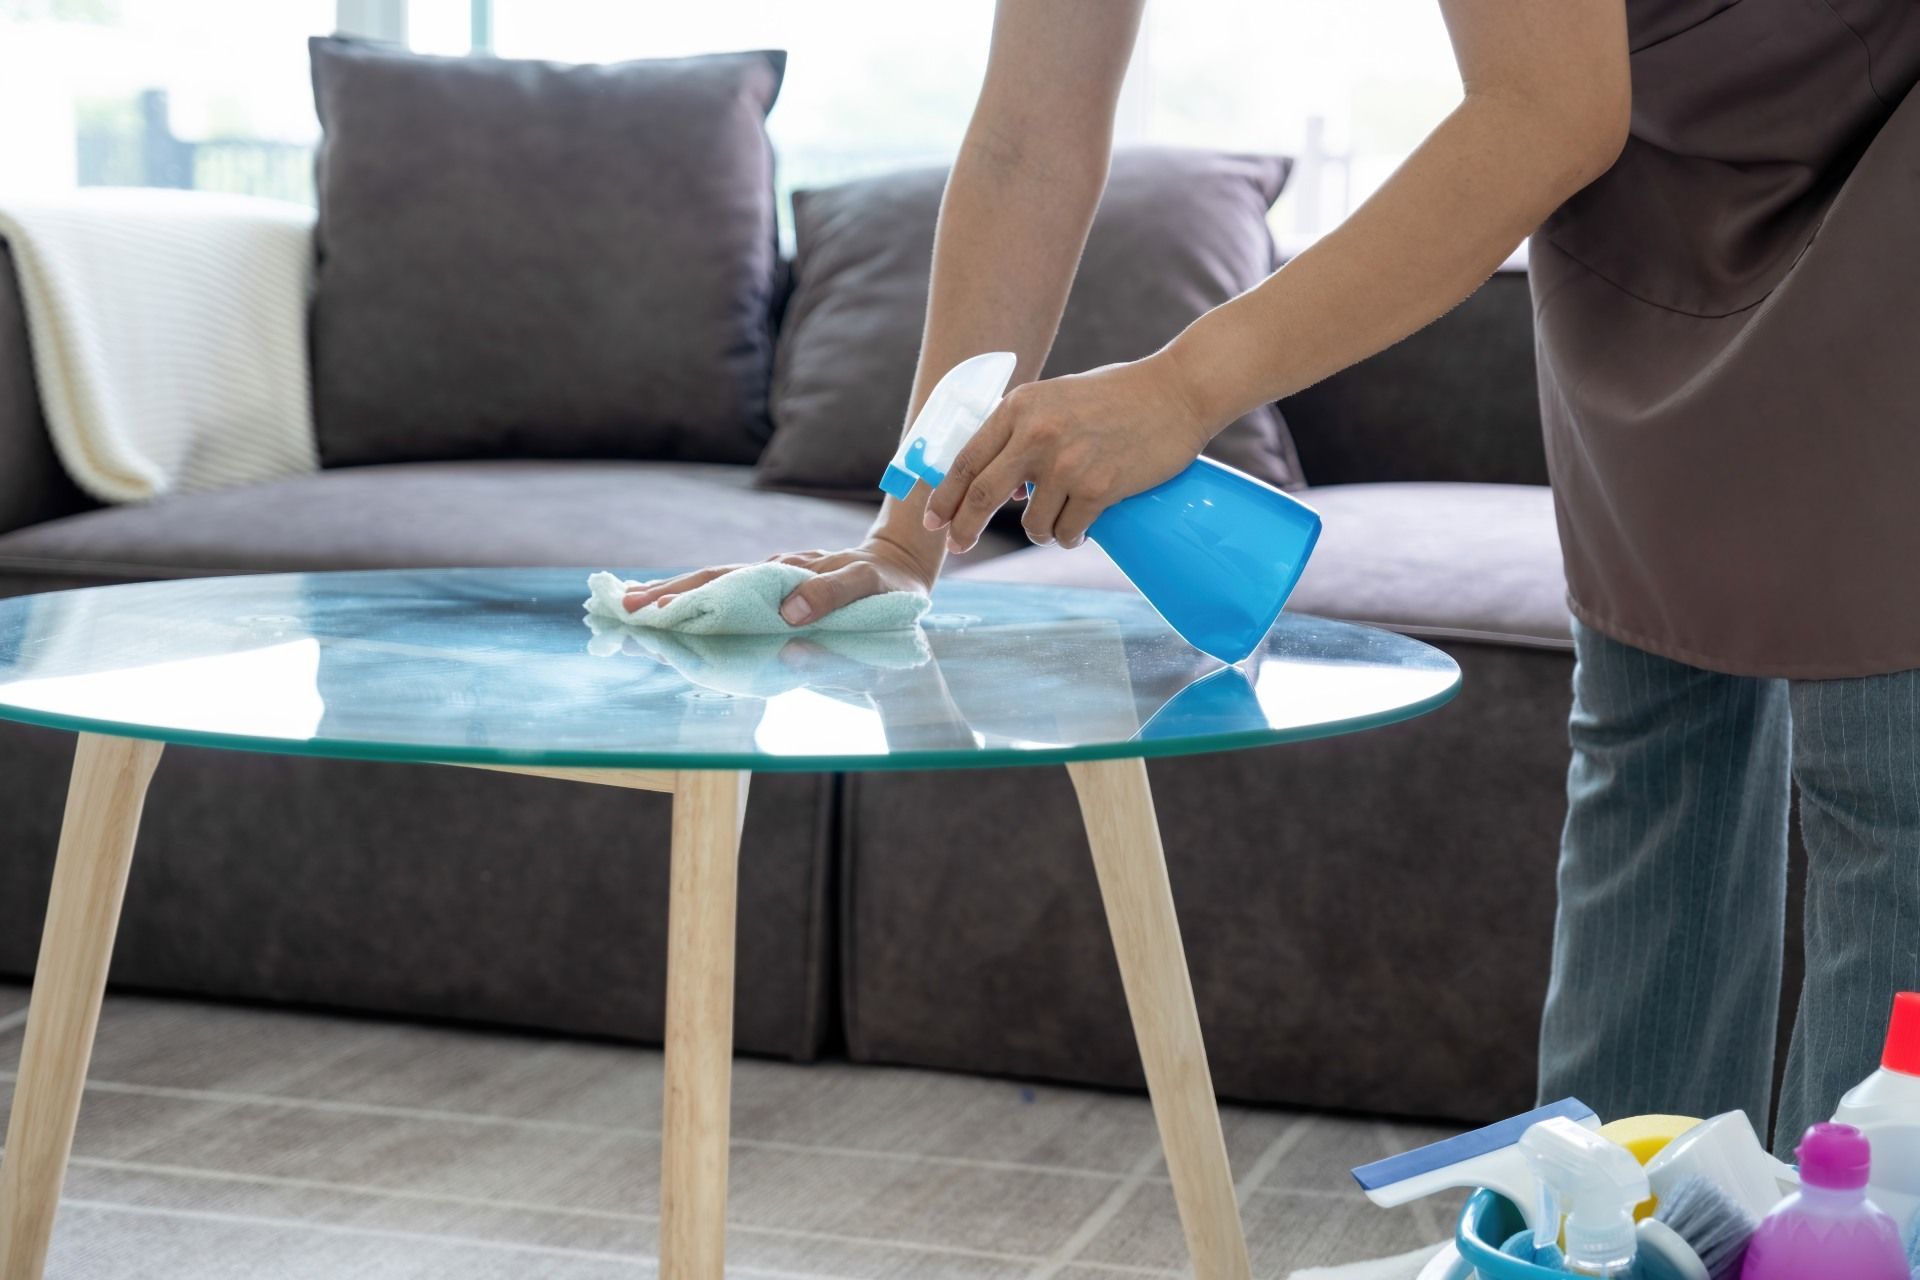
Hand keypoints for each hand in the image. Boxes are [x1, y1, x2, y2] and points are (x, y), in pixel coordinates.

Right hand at [621, 534, 938, 626]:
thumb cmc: (886, 583)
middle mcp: (771, 573)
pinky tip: (676, 607)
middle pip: (709, 581)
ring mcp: (771, 580)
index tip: (652, 612)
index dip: (689, 598)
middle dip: (665, 595)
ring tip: (634, 606)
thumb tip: (786, 615)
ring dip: (676, 595)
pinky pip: (732, 593)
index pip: (726, 585)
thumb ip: (831, 596)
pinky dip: (701, 598)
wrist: (900, 564)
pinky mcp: (776, 588)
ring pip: (715, 585)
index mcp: (785, 573)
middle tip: (622, 608)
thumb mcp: (867, 585)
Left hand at [923, 351, 1212, 553]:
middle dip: (964, 530)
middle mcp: (1037, 435)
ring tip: (1060, 520)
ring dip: (1042, 532)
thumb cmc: (1118, 395)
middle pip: (982, 496)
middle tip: (959, 547)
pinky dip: (1072, 536)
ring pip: (1032, 524)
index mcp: (1020, 407)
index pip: (967, 459)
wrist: (1178, 392)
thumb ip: (1024, 434)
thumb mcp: (1056, 399)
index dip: (944, 495)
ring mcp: (1067, 464)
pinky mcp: (1100, 488)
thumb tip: (1002, 486)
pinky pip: (1068, 532)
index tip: (933, 520)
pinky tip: (1082, 527)